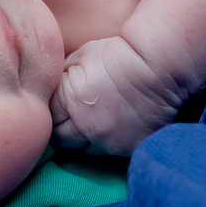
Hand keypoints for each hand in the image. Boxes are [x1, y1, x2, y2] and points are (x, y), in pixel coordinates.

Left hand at [51, 36, 183, 155]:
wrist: (158, 64)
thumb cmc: (118, 54)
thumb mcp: (78, 57)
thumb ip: (60, 80)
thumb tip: (49, 93)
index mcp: (71, 104)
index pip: (48, 116)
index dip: (52, 108)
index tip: (59, 102)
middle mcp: (87, 129)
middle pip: (61, 140)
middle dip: (62, 127)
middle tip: (72, 113)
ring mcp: (110, 143)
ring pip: (85, 149)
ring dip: (85, 137)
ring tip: (95, 118)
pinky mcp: (130, 149)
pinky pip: (111, 152)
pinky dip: (110, 141)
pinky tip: (115, 125)